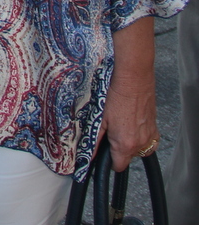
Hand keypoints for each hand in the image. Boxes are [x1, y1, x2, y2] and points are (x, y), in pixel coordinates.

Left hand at [99, 15, 157, 171]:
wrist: (133, 77)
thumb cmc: (115, 94)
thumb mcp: (99, 118)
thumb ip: (95, 139)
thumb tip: (88, 155)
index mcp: (125, 144)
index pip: (118, 166)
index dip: (108, 160)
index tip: (103, 152)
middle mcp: (141, 143)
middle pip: (128, 157)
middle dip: (118, 148)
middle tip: (110, 131)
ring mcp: (150, 136)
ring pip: (138, 148)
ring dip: (129, 141)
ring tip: (120, 123)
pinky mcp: (155, 127)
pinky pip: (147, 139)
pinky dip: (139, 134)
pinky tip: (130, 120)